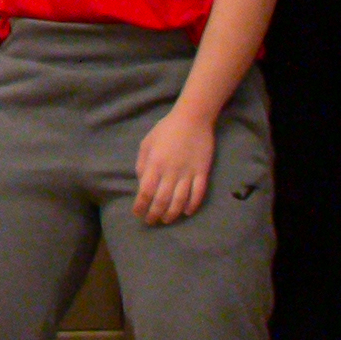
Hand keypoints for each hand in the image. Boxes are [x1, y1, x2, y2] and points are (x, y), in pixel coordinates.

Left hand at [136, 103, 215, 225]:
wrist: (193, 118)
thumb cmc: (166, 129)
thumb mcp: (147, 143)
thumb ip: (142, 164)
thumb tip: (141, 183)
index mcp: (155, 164)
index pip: (145, 192)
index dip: (140, 206)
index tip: (137, 213)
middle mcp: (170, 172)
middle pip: (161, 201)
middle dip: (154, 215)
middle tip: (150, 221)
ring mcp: (188, 173)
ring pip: (179, 201)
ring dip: (171, 214)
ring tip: (166, 220)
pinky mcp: (202, 172)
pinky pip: (198, 193)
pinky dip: (192, 205)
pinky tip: (186, 212)